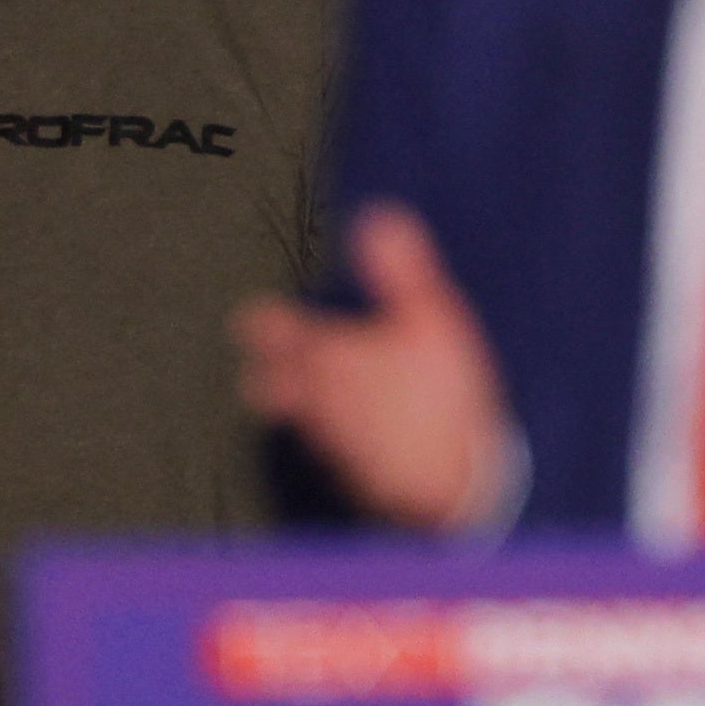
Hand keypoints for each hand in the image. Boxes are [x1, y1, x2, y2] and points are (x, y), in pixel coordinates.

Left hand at [233, 200, 512, 530]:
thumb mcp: (432, 318)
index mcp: (330, 359)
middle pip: (272, 388)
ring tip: (301, 396)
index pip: (278, 335)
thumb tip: (374, 218)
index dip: (261, 323)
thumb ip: (401, 269)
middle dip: (264, 375)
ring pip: (300, 421)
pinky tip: (351, 436)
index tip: (248, 318)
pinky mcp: (355, 477)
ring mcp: (333, 445)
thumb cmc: (442, 398)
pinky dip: (333, 437)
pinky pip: (330, 451)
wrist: (456, 487)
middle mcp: (320, 403)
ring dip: (297, 406)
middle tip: (259, 368)